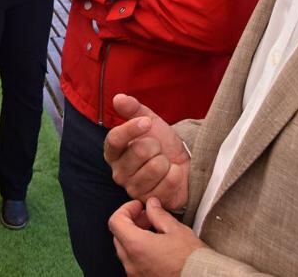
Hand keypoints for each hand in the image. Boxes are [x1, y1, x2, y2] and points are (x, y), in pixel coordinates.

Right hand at [104, 94, 190, 208]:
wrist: (183, 164)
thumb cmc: (163, 144)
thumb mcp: (149, 121)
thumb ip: (133, 109)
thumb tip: (118, 98)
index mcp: (114, 153)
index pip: (114, 139)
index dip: (131, 129)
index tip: (147, 123)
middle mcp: (119, 173)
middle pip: (139, 151)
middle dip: (156, 145)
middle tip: (159, 150)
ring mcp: (134, 189)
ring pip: (156, 166)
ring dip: (167, 161)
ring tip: (165, 164)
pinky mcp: (152, 201)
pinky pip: (169, 181)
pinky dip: (176, 174)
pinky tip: (172, 175)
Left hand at [109, 198, 204, 276]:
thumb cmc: (192, 260)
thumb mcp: (176, 230)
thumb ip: (159, 215)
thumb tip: (151, 205)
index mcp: (136, 246)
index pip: (115, 222)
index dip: (126, 209)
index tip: (139, 207)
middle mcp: (131, 262)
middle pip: (119, 236)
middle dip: (131, 223)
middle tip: (148, 217)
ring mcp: (136, 275)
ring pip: (126, 252)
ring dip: (135, 239)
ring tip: (156, 234)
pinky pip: (135, 264)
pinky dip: (140, 253)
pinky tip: (157, 249)